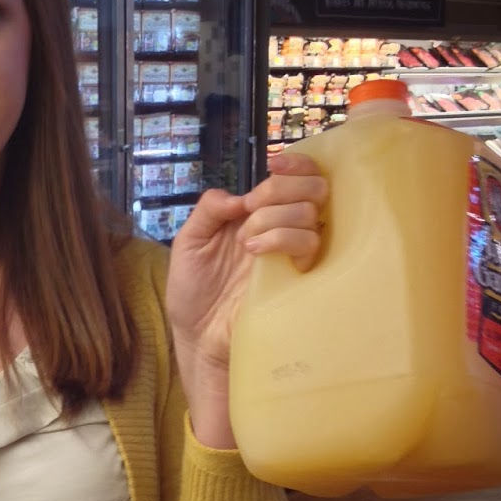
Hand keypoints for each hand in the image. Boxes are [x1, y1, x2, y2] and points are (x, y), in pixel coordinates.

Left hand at [165, 152, 326, 445]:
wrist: (197, 335)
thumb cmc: (192, 291)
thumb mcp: (187, 242)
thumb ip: (208, 209)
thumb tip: (238, 195)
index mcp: (257, 213)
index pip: (293, 176)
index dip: (293, 164)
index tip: (273, 166)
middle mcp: (280, 228)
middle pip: (312, 188)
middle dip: (283, 189)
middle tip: (254, 208)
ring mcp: (290, 253)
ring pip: (311, 214)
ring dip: (275, 218)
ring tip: (245, 241)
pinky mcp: (297, 278)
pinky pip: (309, 246)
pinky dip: (282, 238)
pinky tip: (254, 250)